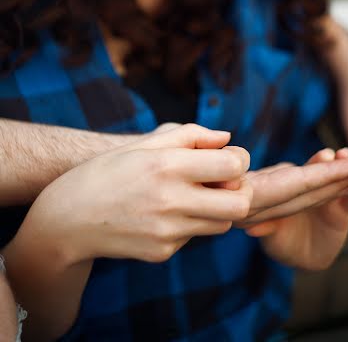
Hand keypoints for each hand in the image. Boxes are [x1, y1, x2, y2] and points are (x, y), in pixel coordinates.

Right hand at [23, 124, 252, 263]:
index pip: (233, 166)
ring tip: (192, 195)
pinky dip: (189, 224)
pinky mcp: (162, 253)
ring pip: (222, 224)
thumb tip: (227, 137)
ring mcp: (167, 232)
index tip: (226, 158)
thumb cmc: (106, 172)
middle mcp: (170, 201)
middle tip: (223, 182)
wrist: (66, 220)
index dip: (238, 159)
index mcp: (166, 166)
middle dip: (239, 191)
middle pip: (239, 204)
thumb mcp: (143, 144)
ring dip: (217, 209)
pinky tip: (164, 214)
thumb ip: (190, 135)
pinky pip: (193, 237)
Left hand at [243, 148, 347, 269]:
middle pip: (322, 173)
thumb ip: (266, 229)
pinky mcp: (342, 210)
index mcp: (289, 189)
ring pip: (340, 181)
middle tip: (342, 155)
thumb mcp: (271, 234)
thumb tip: (251, 229)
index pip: (302, 173)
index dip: (315, 165)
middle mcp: (309, 189)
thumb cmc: (278, 239)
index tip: (325, 156)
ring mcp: (327, 197)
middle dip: (334, 164)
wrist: (297, 255)